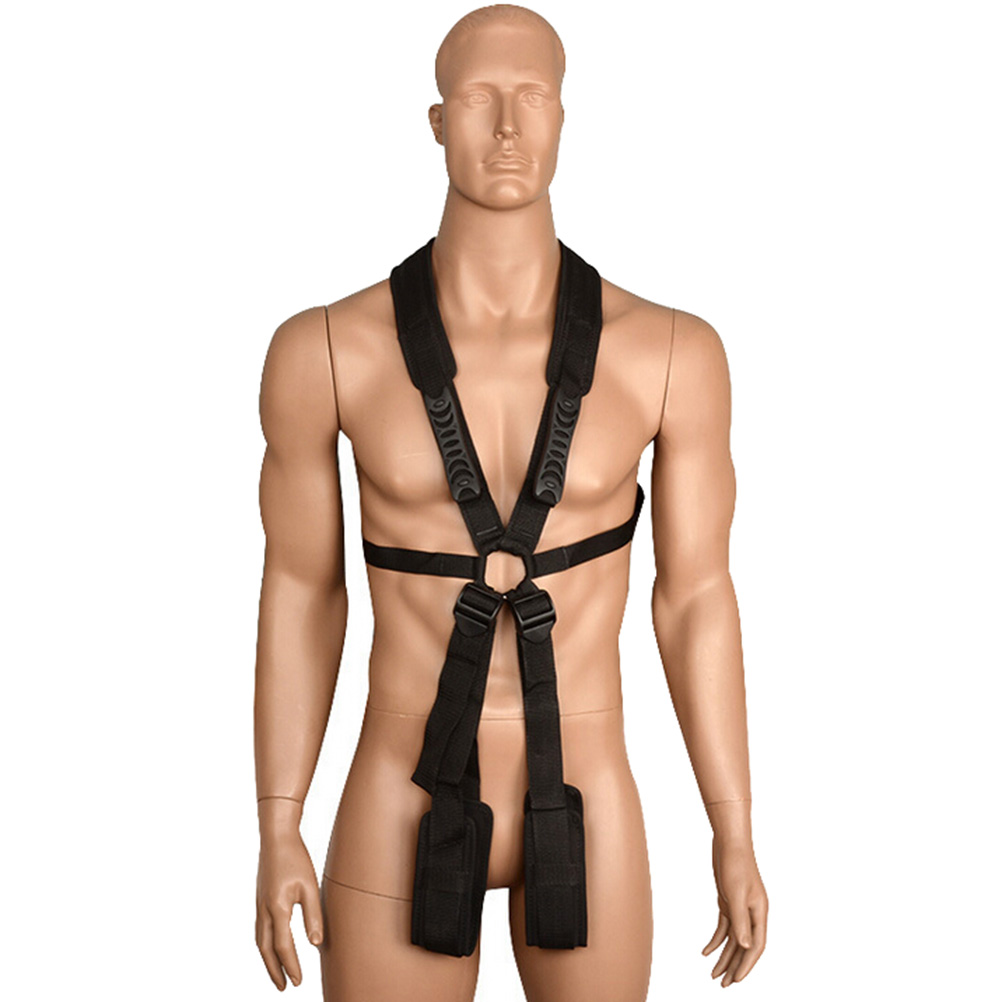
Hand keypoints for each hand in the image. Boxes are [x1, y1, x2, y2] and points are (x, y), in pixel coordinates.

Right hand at [255, 829, 323, 989]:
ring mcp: (259, 904)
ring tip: (277, 972)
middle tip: (283, 987)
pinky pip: (259, 929)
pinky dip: (265, 943)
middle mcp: (264, 909)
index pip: (284, 946)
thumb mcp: (310, 886)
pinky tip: (272, 945)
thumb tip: (315, 943)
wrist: (276, 836)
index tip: (298, 981)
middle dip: (274, 970)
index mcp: (277, 908)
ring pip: (260, 940)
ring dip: (268, 959)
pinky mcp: (259, 898)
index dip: (291, 965)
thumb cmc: (295, 858)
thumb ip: (313, 915)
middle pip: (266, 949)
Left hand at [702, 835, 767, 985]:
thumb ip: (739, 920)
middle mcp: (752, 913)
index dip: (747, 965)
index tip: (735, 980)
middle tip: (723, 985)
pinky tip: (706, 951)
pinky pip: (724, 927)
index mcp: (759, 912)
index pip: (755, 946)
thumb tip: (743, 947)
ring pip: (733, 940)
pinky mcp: (728, 901)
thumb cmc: (735, 863)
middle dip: (735, 967)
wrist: (729, 841)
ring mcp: (740, 908)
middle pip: (745, 947)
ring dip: (724, 957)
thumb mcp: (735, 893)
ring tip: (713, 975)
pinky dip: (716, 940)